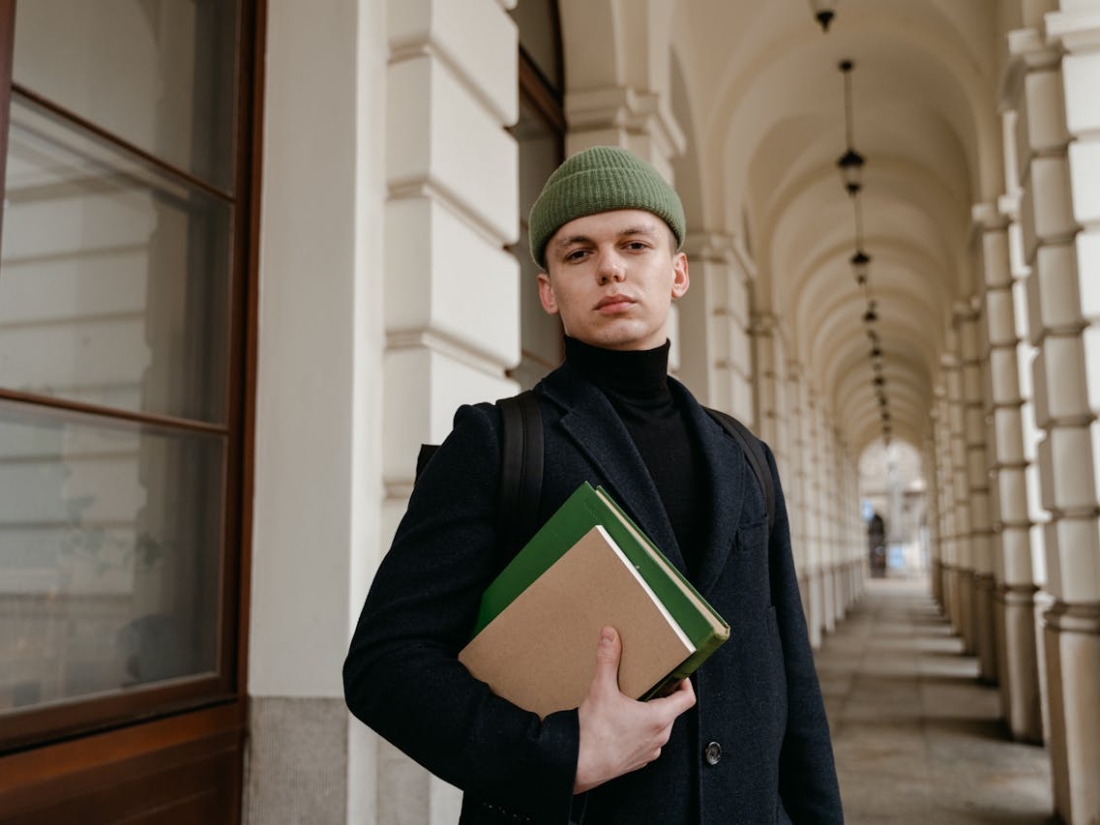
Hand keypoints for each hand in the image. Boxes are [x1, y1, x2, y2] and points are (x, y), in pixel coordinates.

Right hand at [573, 627, 695, 792]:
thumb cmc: (594, 733)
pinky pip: (647, 741)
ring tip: (632, 701)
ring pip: (660, 727)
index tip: (676, 674)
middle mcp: (659, 736)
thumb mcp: (601, 689)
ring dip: (651, 713)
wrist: (579, 765)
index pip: (687, 698)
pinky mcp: (638, 760)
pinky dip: (640, 729)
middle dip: (662, 694)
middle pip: (672, 710)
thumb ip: (607, 660)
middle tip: (648, 681)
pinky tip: (622, 722)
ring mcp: (650, 751)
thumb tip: (610, 635)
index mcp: (659, 718)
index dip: (684, 683)